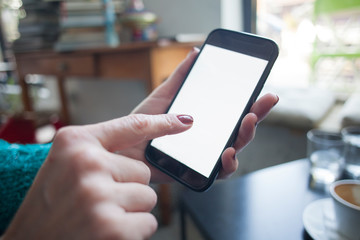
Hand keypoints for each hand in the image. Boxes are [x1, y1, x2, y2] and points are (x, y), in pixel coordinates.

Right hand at [3, 114, 192, 239]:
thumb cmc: (51, 202)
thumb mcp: (67, 162)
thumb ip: (102, 148)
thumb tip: (149, 142)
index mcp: (76, 143)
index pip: (132, 125)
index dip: (163, 122)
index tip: (186, 120)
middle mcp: (87, 165)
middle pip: (144, 171)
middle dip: (128, 188)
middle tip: (98, 200)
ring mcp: (99, 197)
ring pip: (148, 198)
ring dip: (130, 210)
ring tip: (99, 216)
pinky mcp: (112, 228)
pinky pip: (148, 223)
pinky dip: (132, 231)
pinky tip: (105, 232)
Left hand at [124, 48, 278, 180]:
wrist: (125, 148)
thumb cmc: (143, 124)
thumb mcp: (164, 96)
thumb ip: (180, 77)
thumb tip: (195, 53)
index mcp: (205, 120)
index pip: (234, 111)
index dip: (252, 102)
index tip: (263, 91)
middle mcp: (209, 138)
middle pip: (240, 128)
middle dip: (257, 114)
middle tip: (264, 102)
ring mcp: (205, 155)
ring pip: (236, 148)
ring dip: (246, 136)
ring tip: (248, 122)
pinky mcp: (198, 172)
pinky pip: (220, 172)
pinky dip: (229, 164)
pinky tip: (227, 152)